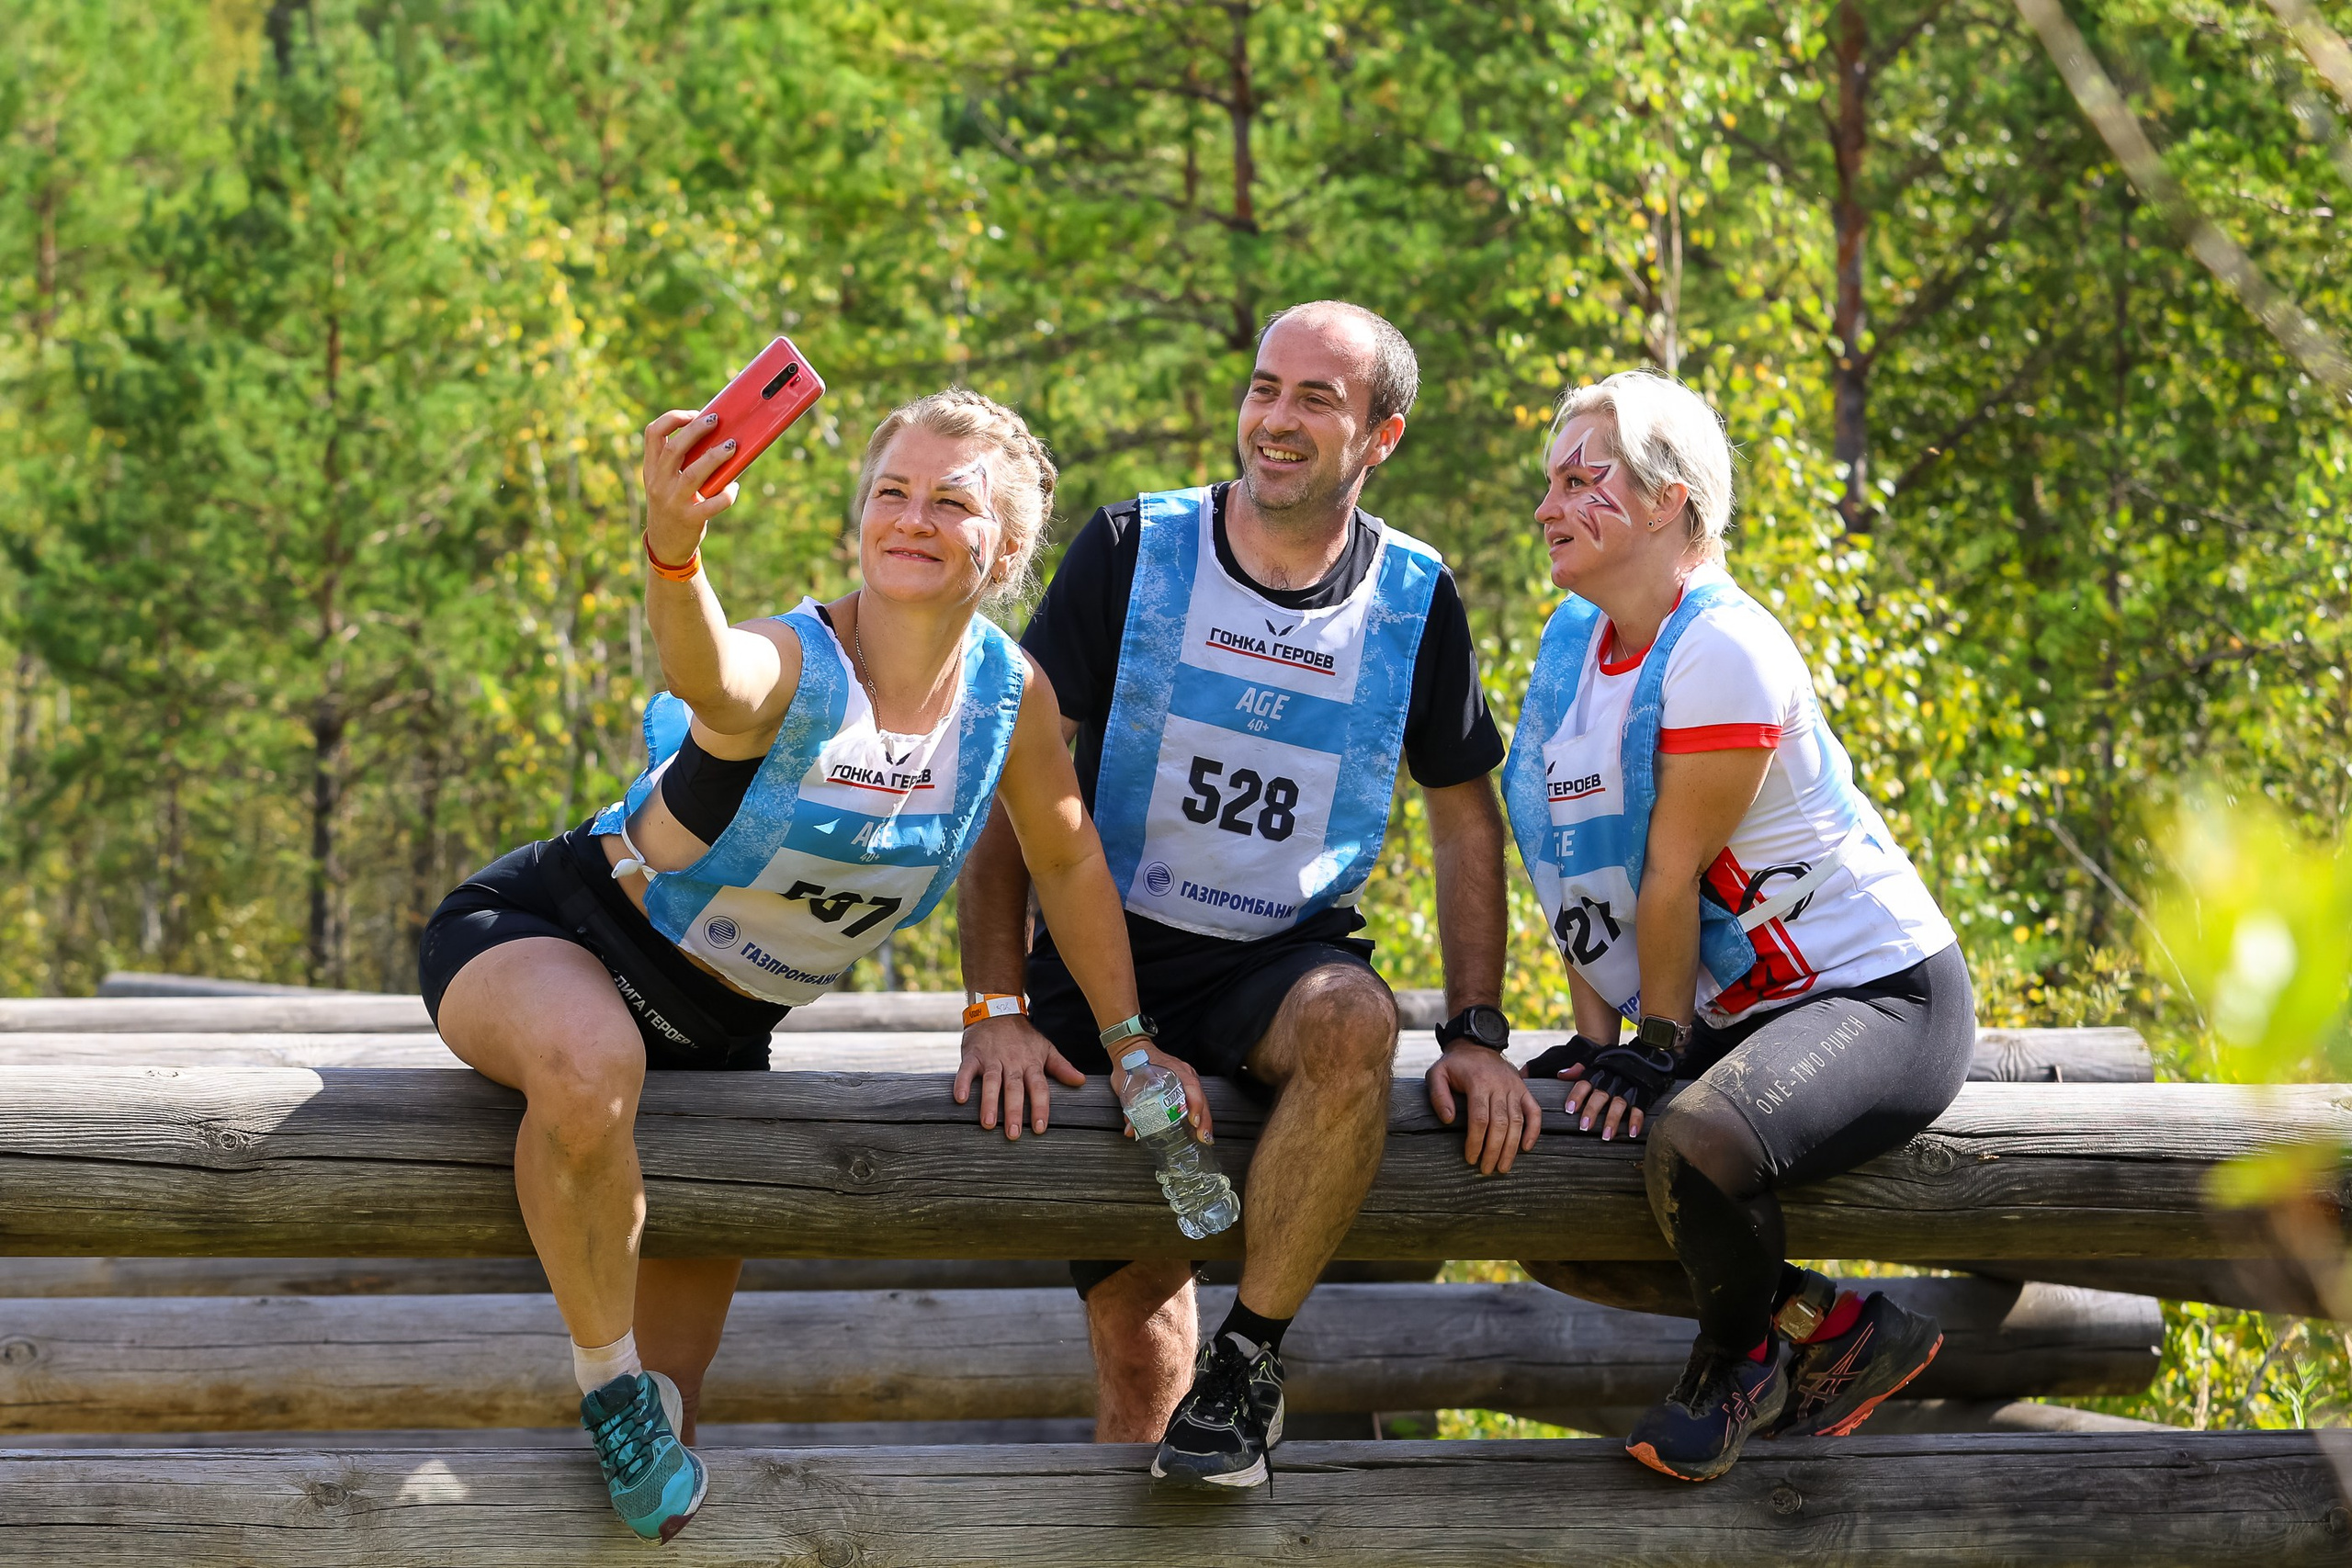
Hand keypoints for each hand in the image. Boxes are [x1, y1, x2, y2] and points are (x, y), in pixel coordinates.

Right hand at [641, 409, 741, 563]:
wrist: (665, 545)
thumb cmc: (672, 504)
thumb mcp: (665, 482)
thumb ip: (679, 462)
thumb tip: (713, 435)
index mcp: (651, 469)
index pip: (653, 434)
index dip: (672, 419)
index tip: (693, 415)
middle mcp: (659, 483)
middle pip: (675, 449)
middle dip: (696, 430)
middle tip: (716, 420)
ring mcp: (673, 502)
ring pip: (694, 473)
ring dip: (715, 457)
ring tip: (732, 446)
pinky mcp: (690, 519)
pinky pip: (712, 504)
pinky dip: (727, 494)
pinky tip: (734, 487)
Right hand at [953, 1016, 1084, 1139]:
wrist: (998, 1009)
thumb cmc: (1023, 1036)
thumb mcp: (1045, 1048)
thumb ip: (1061, 1067)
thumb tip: (1081, 1081)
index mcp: (1031, 1063)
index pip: (1038, 1087)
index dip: (1040, 1107)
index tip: (1039, 1128)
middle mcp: (1012, 1062)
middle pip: (1014, 1088)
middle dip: (1014, 1111)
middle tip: (1013, 1134)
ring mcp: (991, 1059)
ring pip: (991, 1082)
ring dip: (989, 1102)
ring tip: (988, 1123)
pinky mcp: (972, 1055)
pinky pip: (966, 1070)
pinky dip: (962, 1083)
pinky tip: (961, 1098)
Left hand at [1108, 1040, 1213, 1143]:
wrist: (1131, 1049)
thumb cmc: (1131, 1063)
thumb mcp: (1126, 1085)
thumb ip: (1129, 1108)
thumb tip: (1131, 1130)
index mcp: (1172, 1069)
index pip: (1190, 1085)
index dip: (1195, 1103)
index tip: (1193, 1120)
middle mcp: (1184, 1073)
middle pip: (1200, 1096)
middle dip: (1204, 1118)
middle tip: (1203, 1137)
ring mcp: (1186, 1077)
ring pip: (1202, 1099)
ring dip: (1205, 1119)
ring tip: (1204, 1137)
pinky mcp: (1185, 1084)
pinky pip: (1197, 1099)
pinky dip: (1200, 1114)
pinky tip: (1199, 1128)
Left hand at [1425, 1045, 1541, 1174]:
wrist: (1477, 1044)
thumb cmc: (1454, 1065)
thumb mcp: (1437, 1074)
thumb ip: (1438, 1096)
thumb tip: (1448, 1121)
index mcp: (1478, 1082)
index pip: (1479, 1119)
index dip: (1476, 1141)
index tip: (1470, 1158)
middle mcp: (1499, 1086)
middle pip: (1500, 1124)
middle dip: (1493, 1150)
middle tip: (1486, 1170)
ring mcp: (1514, 1087)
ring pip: (1517, 1121)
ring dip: (1511, 1147)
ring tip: (1503, 1167)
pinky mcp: (1524, 1089)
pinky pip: (1534, 1112)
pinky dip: (1533, 1130)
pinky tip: (1526, 1148)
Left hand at [1559, 1043, 1674, 1142]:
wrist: (1647, 1052)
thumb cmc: (1616, 1060)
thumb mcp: (1597, 1059)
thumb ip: (1579, 1068)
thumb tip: (1561, 1075)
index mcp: (1599, 1072)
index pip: (1585, 1083)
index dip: (1577, 1096)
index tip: (1569, 1109)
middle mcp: (1613, 1079)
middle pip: (1600, 1095)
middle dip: (1592, 1110)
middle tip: (1584, 1126)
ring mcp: (1629, 1087)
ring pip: (1619, 1104)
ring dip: (1612, 1120)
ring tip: (1606, 1136)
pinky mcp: (1643, 1093)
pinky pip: (1640, 1108)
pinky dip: (1637, 1120)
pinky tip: (1632, 1133)